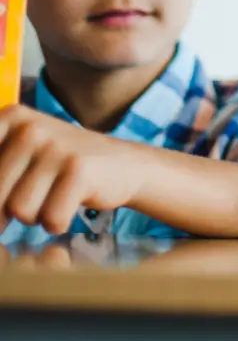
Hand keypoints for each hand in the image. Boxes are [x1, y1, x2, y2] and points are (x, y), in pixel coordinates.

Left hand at [0, 105, 145, 234]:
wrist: (122, 164)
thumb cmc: (59, 166)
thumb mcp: (18, 155)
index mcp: (8, 118)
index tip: (15, 186)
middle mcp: (29, 127)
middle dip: (9, 210)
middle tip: (35, 196)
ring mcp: (56, 146)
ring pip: (19, 210)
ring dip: (36, 215)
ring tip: (53, 197)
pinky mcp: (79, 169)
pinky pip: (51, 218)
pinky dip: (58, 222)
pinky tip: (70, 205)